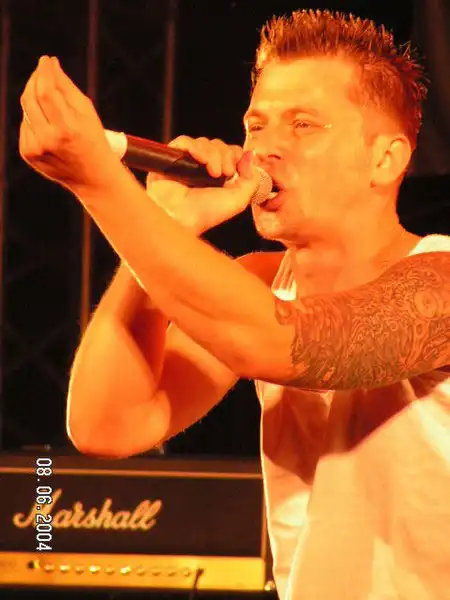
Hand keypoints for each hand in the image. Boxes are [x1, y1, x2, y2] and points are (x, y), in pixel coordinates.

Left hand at [19, 55, 122, 192]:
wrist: (92, 177)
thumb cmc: (93, 140)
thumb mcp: (87, 113)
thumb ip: (66, 88)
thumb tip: (50, 64)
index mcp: (67, 129)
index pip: (46, 91)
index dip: (43, 72)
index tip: (46, 60)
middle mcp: (48, 140)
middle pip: (30, 98)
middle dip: (35, 80)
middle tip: (43, 71)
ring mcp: (35, 149)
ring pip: (26, 110)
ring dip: (35, 99)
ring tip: (50, 99)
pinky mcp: (28, 154)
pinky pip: (26, 126)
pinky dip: (35, 119)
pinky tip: (49, 125)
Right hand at [146, 136, 259, 234]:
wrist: (181, 218)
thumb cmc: (205, 214)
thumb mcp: (238, 200)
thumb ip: (251, 179)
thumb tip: (250, 155)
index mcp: (219, 176)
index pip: (231, 152)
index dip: (236, 156)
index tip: (235, 171)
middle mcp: (202, 167)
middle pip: (219, 144)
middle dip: (226, 156)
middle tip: (224, 174)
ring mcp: (187, 161)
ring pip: (204, 142)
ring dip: (213, 154)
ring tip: (212, 173)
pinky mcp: (171, 157)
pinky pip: (185, 141)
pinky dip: (195, 147)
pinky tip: (200, 160)